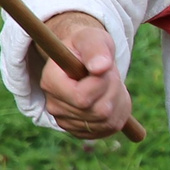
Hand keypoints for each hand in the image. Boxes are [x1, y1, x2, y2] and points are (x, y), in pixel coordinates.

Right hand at [33, 12, 133, 139]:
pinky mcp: (80, 130)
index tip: (104, 68)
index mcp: (50, 82)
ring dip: (118, 100)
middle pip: (99, 111)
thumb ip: (95, 49)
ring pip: (107, 121)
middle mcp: (54, 106)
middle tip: (110, 74)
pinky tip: (111, 97)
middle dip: (113, 90)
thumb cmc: (87, 46)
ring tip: (110, 84)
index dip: (101, 84)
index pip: (82, 98)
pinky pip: (109, 128)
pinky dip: (119, 112)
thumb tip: (101, 67)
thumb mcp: (92, 39)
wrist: (83, 59)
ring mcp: (66, 121)